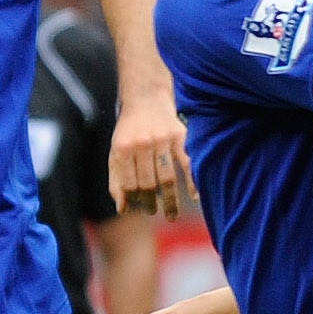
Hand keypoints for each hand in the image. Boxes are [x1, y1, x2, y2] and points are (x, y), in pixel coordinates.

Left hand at [111, 96, 192, 219]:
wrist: (146, 98)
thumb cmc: (130, 130)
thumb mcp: (116, 152)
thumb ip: (117, 179)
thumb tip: (122, 209)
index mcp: (123, 149)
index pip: (129, 184)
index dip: (135, 200)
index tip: (141, 210)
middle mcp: (142, 144)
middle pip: (148, 183)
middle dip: (151, 202)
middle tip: (154, 213)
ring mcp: (162, 140)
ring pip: (167, 177)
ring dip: (170, 200)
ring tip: (171, 215)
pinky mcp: (179, 136)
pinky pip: (187, 163)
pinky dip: (192, 181)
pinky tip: (195, 197)